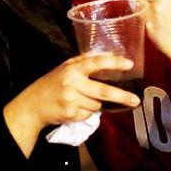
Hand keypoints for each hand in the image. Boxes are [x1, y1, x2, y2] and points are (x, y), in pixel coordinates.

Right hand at [4, 53, 139, 156]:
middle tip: (136, 100)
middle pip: (103, 90)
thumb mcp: (66, 67)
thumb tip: (108, 55)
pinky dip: (87, 112)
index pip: (96, 62)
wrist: (34, 104)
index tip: (129, 64)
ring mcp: (71, 100)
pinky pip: (89, 115)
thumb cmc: (53, 82)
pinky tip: (76, 108)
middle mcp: (72, 83)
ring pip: (97, 105)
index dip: (113, 62)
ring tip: (84, 100)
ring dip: (97, 104)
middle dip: (121, 96)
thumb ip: (84, 61)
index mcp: (73, 68)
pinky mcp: (71, 114)